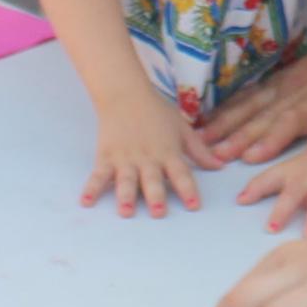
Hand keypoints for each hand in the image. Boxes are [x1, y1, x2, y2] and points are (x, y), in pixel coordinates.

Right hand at [83, 92, 205, 217]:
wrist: (126, 93)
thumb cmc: (157, 111)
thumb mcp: (182, 128)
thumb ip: (199, 150)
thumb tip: (220, 166)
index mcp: (168, 152)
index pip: (181, 174)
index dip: (188, 190)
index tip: (194, 206)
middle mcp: (147, 158)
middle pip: (152, 179)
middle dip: (155, 196)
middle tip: (158, 213)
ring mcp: (125, 158)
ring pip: (126, 180)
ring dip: (126, 196)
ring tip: (126, 212)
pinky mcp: (106, 157)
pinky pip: (98, 175)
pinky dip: (91, 188)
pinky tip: (86, 202)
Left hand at [192, 54, 306, 164]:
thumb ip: (298, 89)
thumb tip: (275, 105)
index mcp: (285, 81)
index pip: (248, 97)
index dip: (223, 111)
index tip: (198, 125)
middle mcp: (285, 89)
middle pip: (247, 108)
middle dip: (221, 126)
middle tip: (195, 144)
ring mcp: (299, 98)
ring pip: (261, 119)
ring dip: (237, 137)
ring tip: (216, 154)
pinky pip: (288, 126)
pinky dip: (269, 141)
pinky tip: (251, 156)